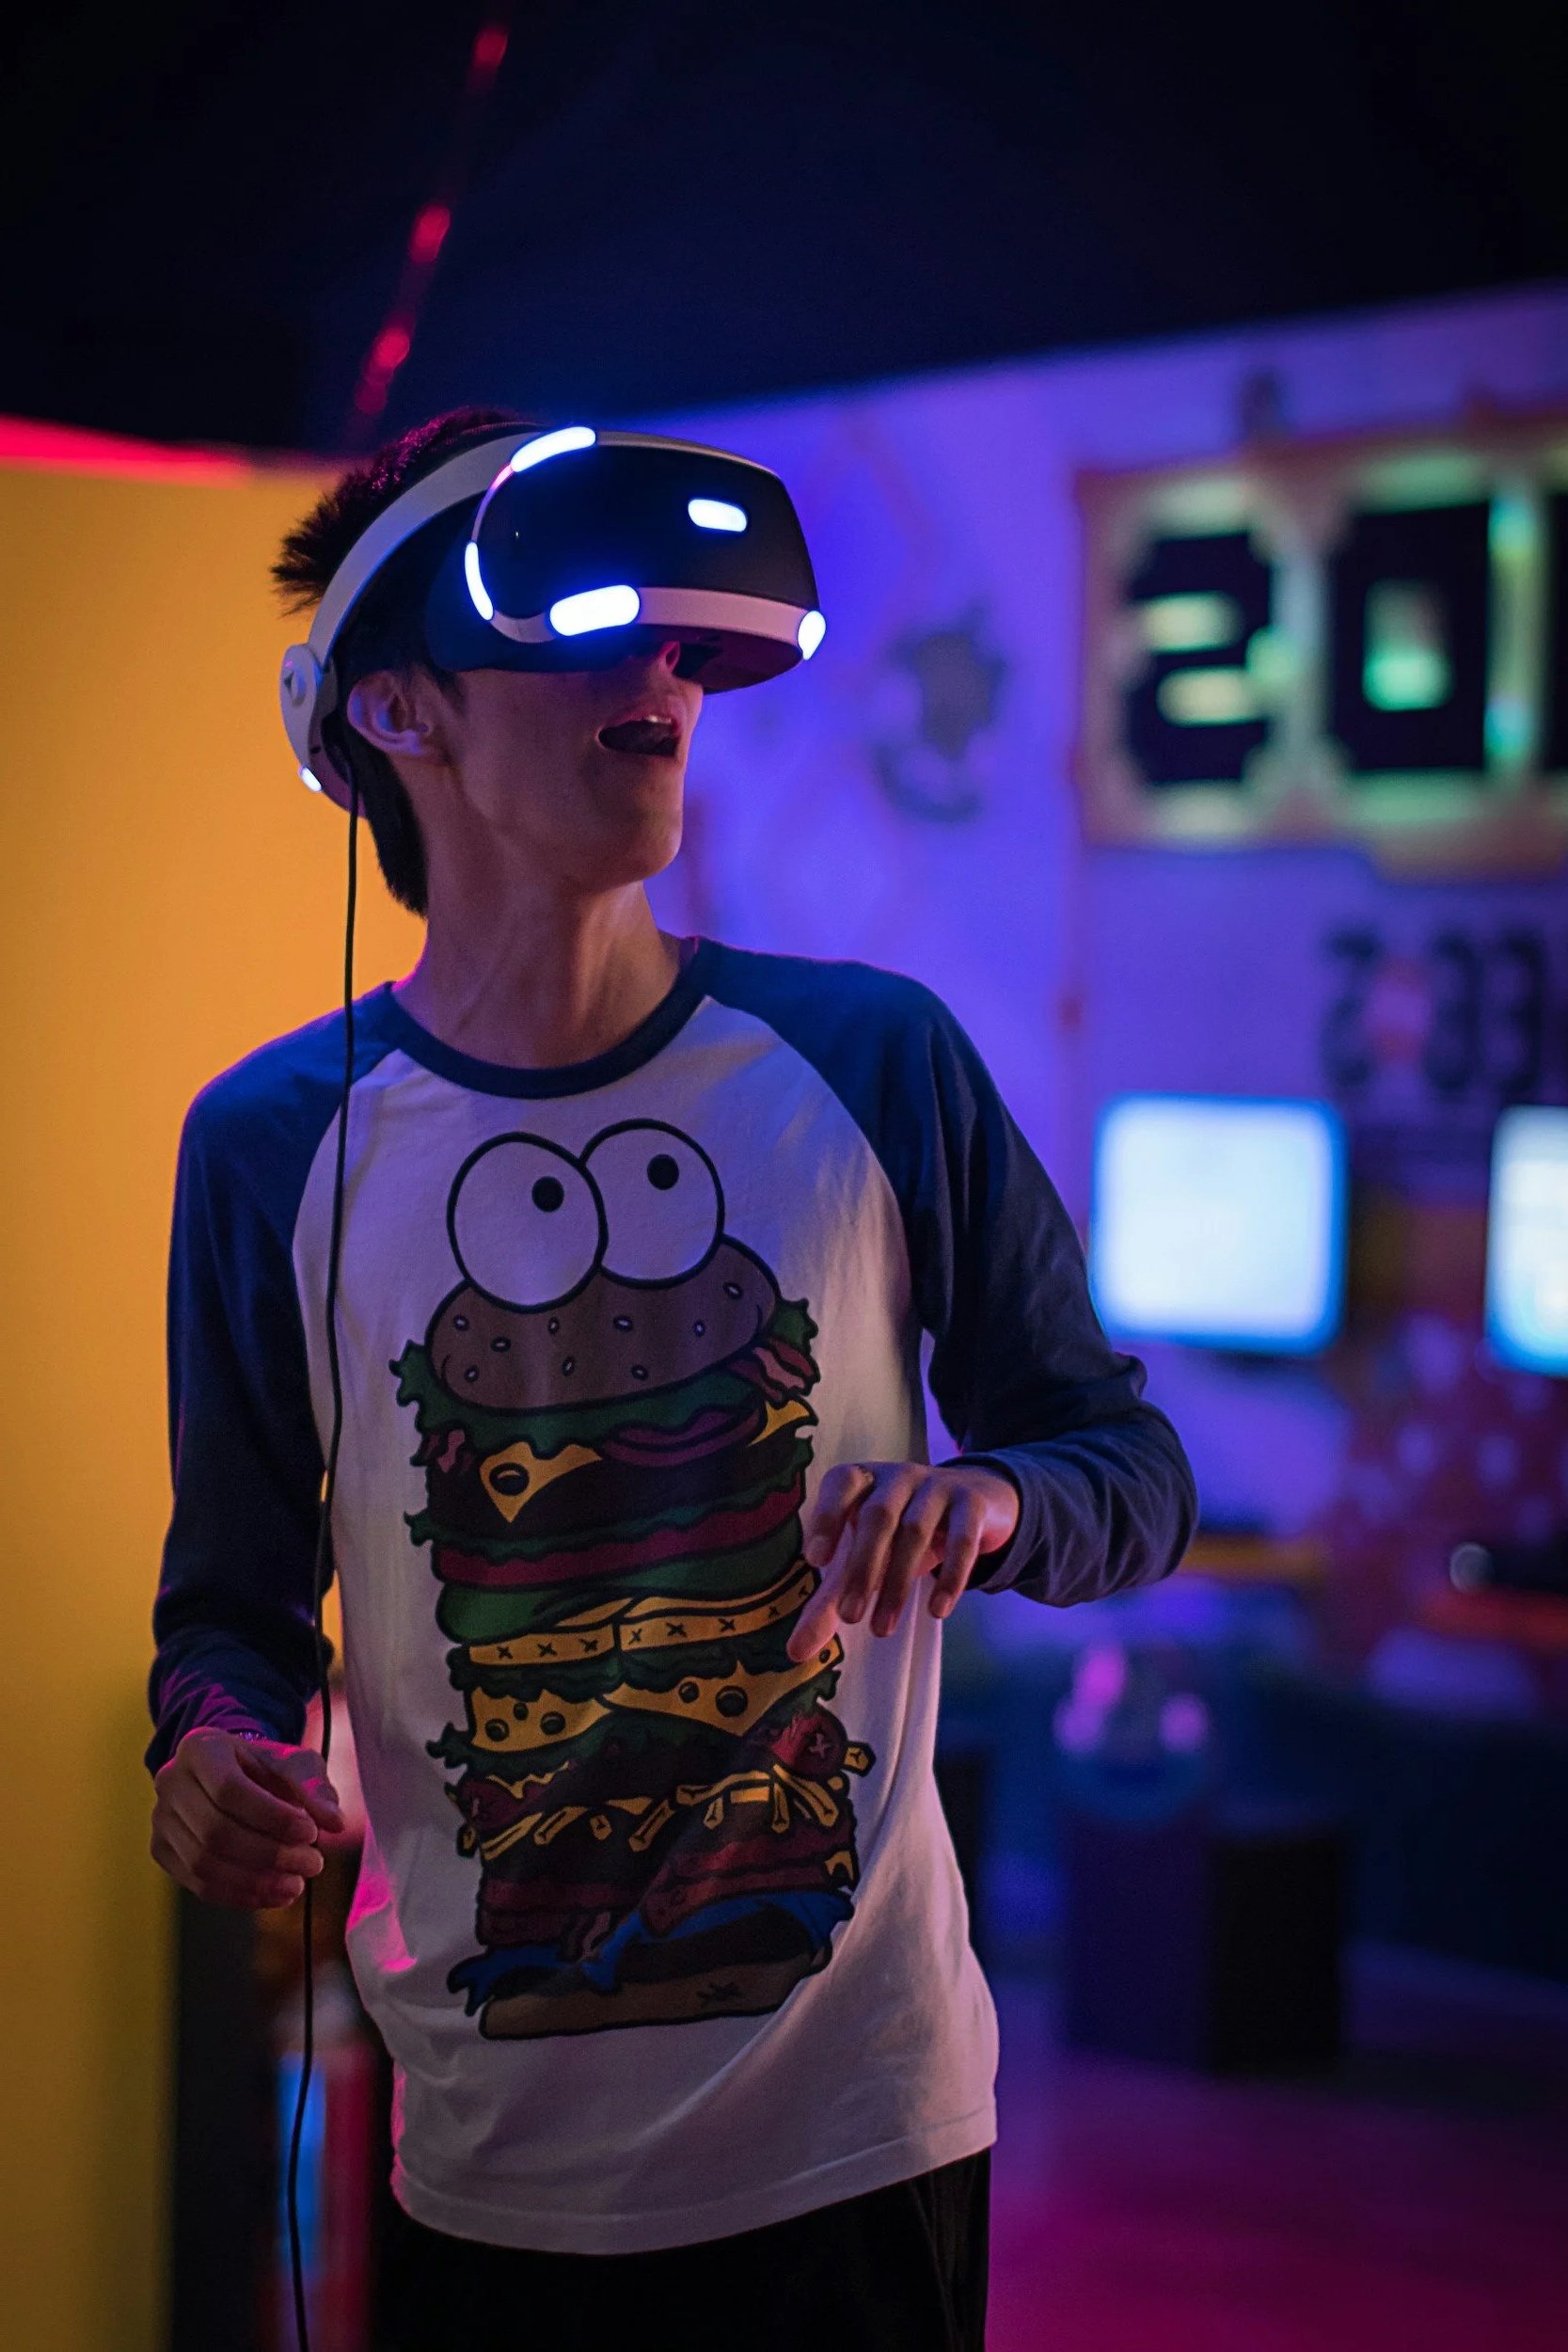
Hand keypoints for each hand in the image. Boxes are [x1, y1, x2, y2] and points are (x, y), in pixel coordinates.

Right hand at [150, 1728, 344, 1909]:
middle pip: (215, 1831)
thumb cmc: (266, 1768)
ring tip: (297, 1884)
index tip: (312, 1833)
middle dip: (269, 1855)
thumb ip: (315, 1787)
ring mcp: (160, 1818)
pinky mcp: (162, 1851)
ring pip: (203, 1864)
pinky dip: (240, 1896)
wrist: (235, 1774)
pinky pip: (198, 1884)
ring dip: (256, 1881)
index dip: (272, 1818)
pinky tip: (275, 1895)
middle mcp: (170, 1781)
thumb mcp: (296, 1763)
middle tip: (313, 1864)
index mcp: (200, 1747)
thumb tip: (335, 1823)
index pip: (229, 1790)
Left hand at [786, 1460, 1020, 1662]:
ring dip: (899, 1582)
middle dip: (863, 1568)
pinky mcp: (972, 1504)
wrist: (974, 1503)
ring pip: (916, 1530)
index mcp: (864, 1479)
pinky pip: (962, 1539)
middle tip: (850, 1616)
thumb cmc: (904, 1529)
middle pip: (879, 1517)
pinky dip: (950, 1577)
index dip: (827, 1517)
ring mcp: (937, 1486)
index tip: (815, 1560)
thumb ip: (832, 1598)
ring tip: (882, 1629)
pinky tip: (937, 1611)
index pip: (841, 1485)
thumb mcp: (868, 1556)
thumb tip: (797, 1650)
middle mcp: (898, 1476)